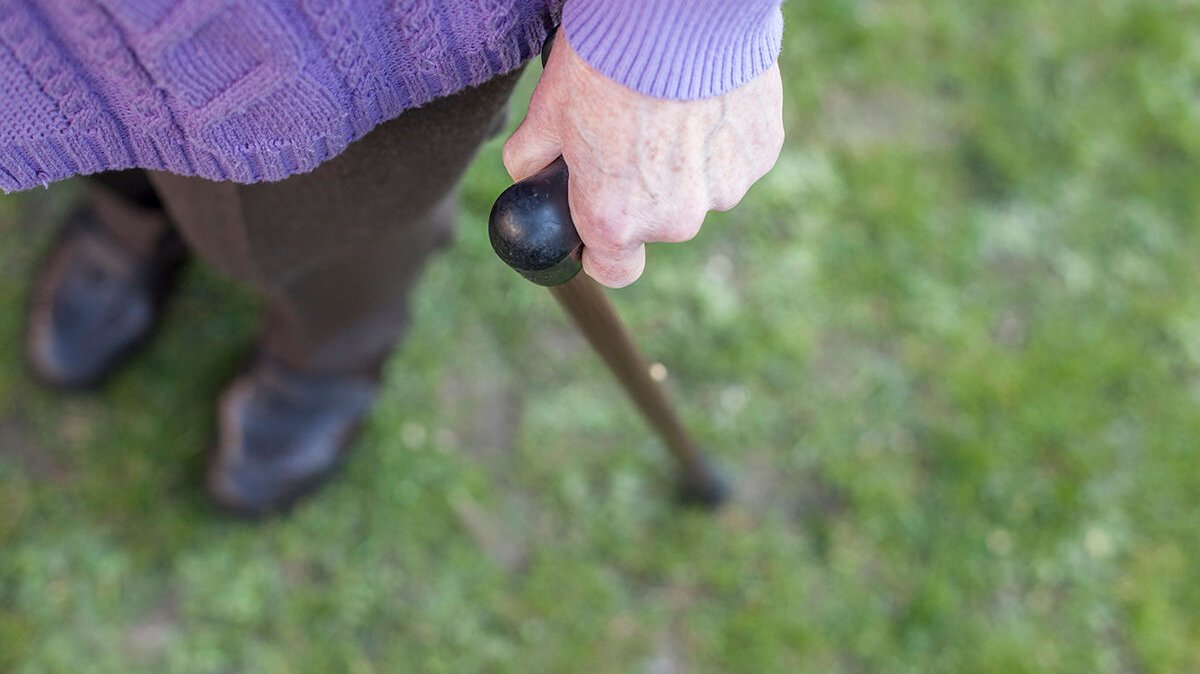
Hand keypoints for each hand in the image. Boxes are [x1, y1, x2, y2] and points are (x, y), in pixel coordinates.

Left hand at [503, 34, 783, 287]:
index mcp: (617, 220)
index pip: (614, 269)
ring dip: (686, 163)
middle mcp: (675, 219)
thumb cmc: (606, 63)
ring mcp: (725, 189)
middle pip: (657, 221)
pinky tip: (704, 97)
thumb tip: (531, 173)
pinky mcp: (760, 154)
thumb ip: (534, 160)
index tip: (595, 222)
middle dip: (643, 189)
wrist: (678, 14)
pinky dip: (720, 137)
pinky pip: (733, 157)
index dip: (601, 249)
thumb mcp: (548, 112)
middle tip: (630, 134)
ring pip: (700, 188)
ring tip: (669, 107)